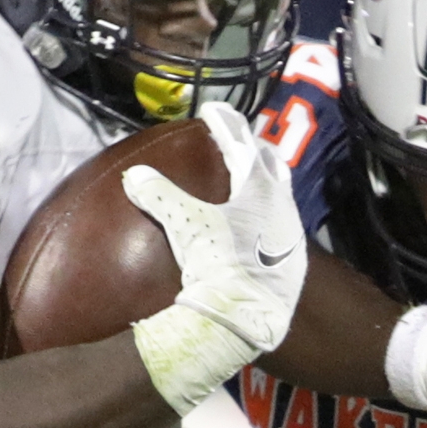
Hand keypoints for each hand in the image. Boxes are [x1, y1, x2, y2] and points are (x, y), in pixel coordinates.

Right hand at [123, 101, 307, 390]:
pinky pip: (281, 225)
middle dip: (255, 148)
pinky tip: (257, 226)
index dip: (224, 122)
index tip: (211, 110)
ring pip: (282, 194)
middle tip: (239, 141)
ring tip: (250, 180)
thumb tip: (133, 175)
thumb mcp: (184, 225)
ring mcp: (291, 234)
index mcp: (260, 187)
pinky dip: (268, 215)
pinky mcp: (292, 262)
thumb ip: (159, 195)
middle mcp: (283, 204)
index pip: (241, 142)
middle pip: (272, 163)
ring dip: (266, 182)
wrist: (245, 317)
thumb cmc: (219, 263)